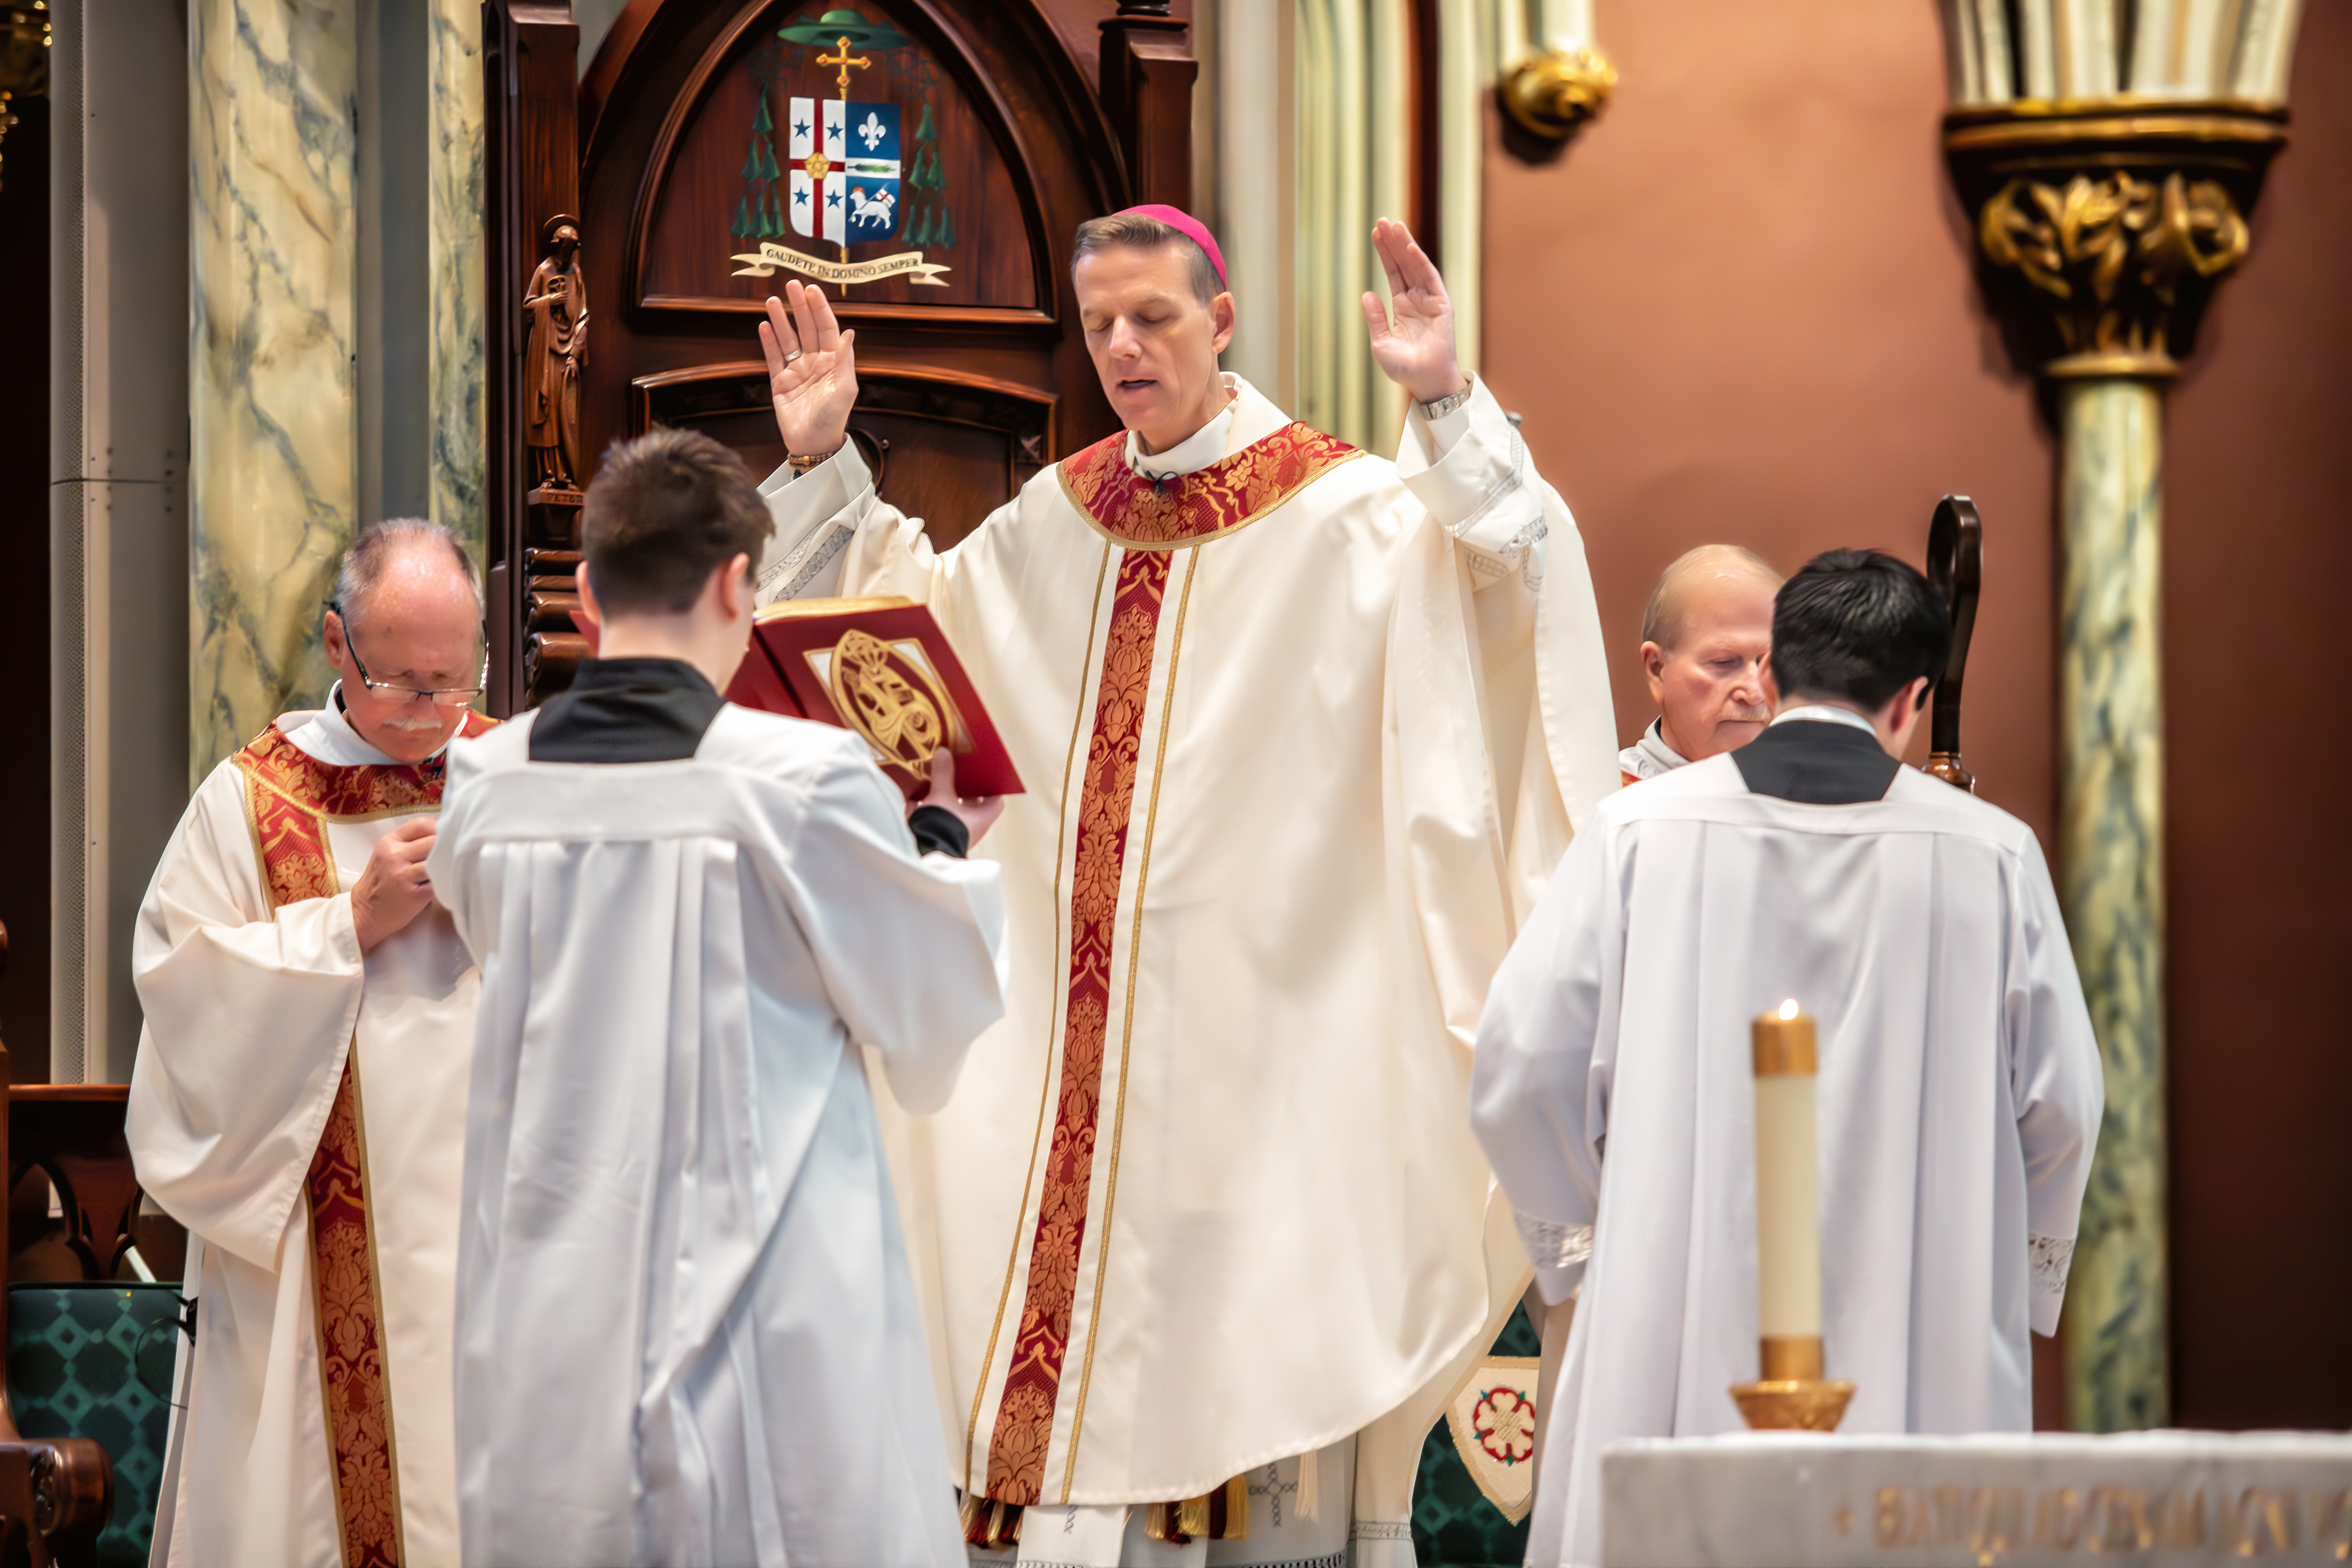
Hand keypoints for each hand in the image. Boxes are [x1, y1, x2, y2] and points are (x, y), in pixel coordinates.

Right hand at [350, 818, 438, 952]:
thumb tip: (445, 831)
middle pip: (433, 841)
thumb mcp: (388, 854)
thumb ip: (411, 842)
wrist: (366, 911)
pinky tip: (446, 882)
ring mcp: (403, 875)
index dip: (439, 828)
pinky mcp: (413, 894)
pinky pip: (439, 882)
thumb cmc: (383, 882)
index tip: (448, 835)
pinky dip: (446, 881)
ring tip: (451, 868)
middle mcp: (395, 856)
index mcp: (390, 842)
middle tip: (456, 852)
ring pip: (438, 861)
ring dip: (448, 864)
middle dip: (448, 846)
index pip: (421, 824)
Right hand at [760, 281, 858, 458]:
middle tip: (791, 284)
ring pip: (788, 339)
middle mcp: (815, 362)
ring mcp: (797, 371)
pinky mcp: (780, 382)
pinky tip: (764, 325)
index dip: (819, 309)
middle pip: (806, 328)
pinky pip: (773, 357)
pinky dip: (768, 341)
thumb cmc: (834, 418)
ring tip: (771, 300)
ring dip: (781, 319)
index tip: (811, 290)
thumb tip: (849, 332)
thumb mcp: (845, 389)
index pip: (827, 328)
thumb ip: (845, 359)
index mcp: (834, 362)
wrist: (813, 443)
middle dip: (799, 306)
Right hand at [913, 747, 1003, 847]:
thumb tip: (944, 753)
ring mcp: (955, 835)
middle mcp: (971, 829)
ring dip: (949, 801)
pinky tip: (919, 799)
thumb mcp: (942, 796)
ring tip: (940, 783)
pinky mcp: (938, 838)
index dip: (992, 788)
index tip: (985, 775)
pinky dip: (931, 810)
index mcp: (981, 819)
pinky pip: (938, 821)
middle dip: (966, 791)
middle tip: (960, 774)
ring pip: (955, 814)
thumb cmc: (941, 828)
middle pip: (974, 807)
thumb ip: (943, 774)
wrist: (921, 855)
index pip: (996, 802)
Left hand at [1361, 217, 1468, 405]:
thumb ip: (1374, 318)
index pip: (1393, 273)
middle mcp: (1416, 299)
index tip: (1376, 233)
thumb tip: (1366, 292)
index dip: (1385, 253)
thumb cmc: (1404, 368)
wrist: (1424, 383)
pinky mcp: (1442, 305)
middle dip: (1393, 242)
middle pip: (1403, 264)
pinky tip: (1409, 248)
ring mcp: (1430, 300)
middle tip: (1383, 220)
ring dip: (1405, 245)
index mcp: (1402, 307)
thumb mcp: (1381, 343)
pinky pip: (1430, 279)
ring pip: (1416, 266)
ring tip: (1394, 226)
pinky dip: (1420, 263)